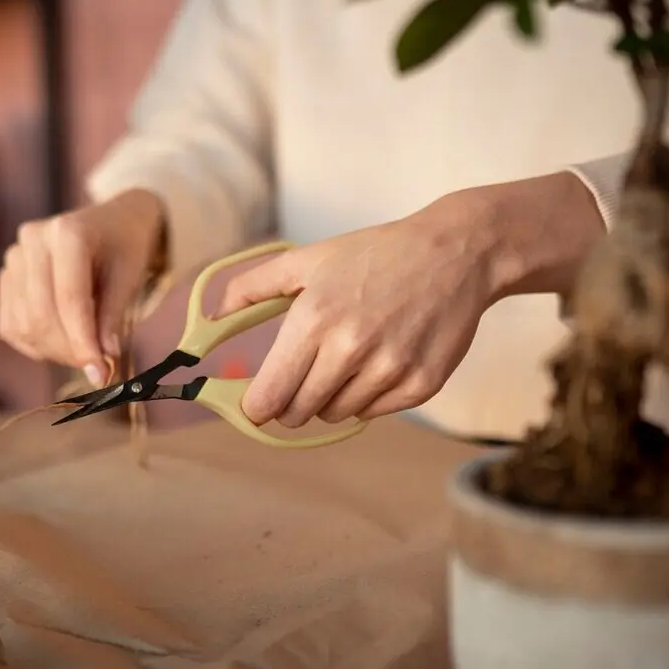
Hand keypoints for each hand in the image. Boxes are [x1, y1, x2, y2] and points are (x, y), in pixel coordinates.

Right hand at [0, 189, 165, 385]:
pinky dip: (36, 345)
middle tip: (96, 368)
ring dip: (54, 351)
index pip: (69, 298)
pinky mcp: (6, 279)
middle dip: (68, 350)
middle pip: (40, 314)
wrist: (111, 223)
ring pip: (24, 325)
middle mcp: (32, 241)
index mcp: (66, 232)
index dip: (83, 341)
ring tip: (83, 351)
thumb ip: (112, 318)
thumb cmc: (125, 248)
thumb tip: (101, 361)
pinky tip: (61, 343)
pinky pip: (11, 327)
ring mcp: (13, 258)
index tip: (100, 373)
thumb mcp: (129, 277)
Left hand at [216, 174, 604, 426]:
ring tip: (349, 356)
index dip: (256, 407)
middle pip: (298, 413)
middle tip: (304, 373)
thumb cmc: (374, 255)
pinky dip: (369, 395)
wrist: (456, 253)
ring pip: (335, 415)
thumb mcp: (308, 259)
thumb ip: (252, 287)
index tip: (257, 403)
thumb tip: (212, 316)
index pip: (268, 398)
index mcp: (313, 320)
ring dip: (332, 396)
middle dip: (292, 400)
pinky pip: (374, 412)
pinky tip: (381, 358)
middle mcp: (350, 349)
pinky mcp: (421, 385)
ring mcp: (389, 370)